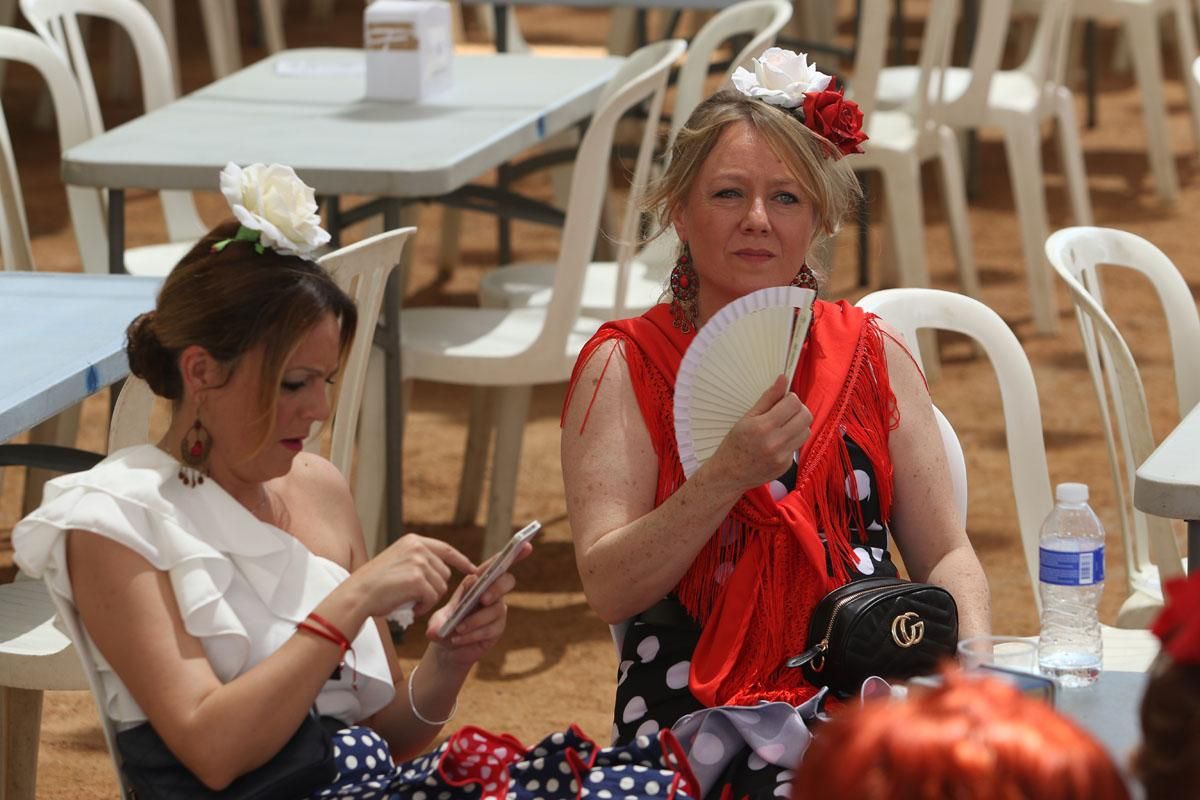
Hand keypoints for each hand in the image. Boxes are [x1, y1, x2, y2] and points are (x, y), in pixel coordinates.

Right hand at [351, 534, 475, 618]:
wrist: (358, 594)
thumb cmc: (375, 585)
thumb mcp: (398, 561)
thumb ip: (419, 561)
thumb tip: (444, 572)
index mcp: (413, 541)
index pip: (446, 549)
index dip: (461, 560)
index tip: (472, 569)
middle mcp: (418, 547)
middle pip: (445, 573)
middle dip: (435, 589)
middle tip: (417, 598)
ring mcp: (418, 562)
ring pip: (440, 587)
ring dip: (428, 599)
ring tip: (410, 601)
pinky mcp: (417, 579)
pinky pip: (432, 598)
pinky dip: (424, 607)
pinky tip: (410, 607)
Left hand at [425, 542, 531, 666]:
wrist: (447, 650)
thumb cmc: (445, 627)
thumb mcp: (440, 619)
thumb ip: (441, 619)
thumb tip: (447, 615)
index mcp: (478, 582)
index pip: (496, 565)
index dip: (513, 554)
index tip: (526, 545)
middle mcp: (491, 593)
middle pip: (506, 581)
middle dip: (497, 588)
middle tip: (483, 599)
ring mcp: (496, 611)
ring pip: (495, 609)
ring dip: (475, 620)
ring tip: (457, 630)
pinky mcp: (497, 628)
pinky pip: (490, 629)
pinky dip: (472, 634)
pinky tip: (458, 640)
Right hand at [707, 374, 811, 493]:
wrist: (729, 474)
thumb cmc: (734, 444)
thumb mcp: (747, 417)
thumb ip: (768, 398)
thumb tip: (783, 378)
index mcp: (763, 426)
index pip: (794, 403)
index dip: (790, 398)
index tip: (782, 401)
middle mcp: (775, 442)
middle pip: (806, 416)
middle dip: (798, 410)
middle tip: (786, 412)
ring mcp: (782, 456)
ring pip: (806, 431)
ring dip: (798, 425)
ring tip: (783, 426)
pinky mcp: (787, 465)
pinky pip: (798, 445)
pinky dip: (791, 440)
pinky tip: (777, 442)